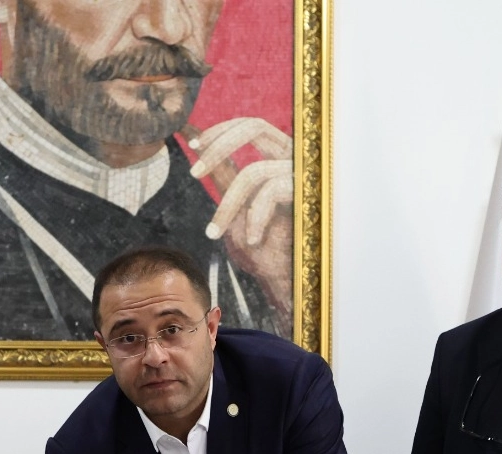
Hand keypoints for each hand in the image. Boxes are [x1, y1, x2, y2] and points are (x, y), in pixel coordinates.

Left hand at [187, 118, 292, 324]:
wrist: (288, 279)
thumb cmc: (263, 249)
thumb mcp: (235, 208)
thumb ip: (223, 178)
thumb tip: (196, 147)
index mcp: (277, 157)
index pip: (248, 126)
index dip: (219, 129)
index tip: (192, 141)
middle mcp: (292, 158)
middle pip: (253, 127)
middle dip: (219, 147)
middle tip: (195, 172)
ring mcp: (303, 173)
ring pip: (253, 172)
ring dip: (228, 205)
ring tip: (215, 232)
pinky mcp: (308, 192)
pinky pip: (270, 192)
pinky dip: (256, 217)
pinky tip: (254, 239)